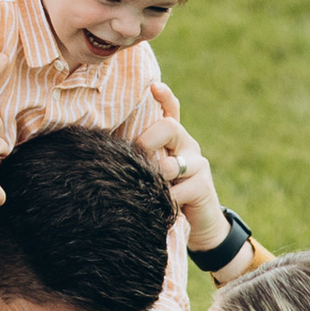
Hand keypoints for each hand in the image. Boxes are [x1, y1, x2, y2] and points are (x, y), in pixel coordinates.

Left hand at [141, 79, 224, 250]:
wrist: (200, 224)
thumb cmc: (167, 195)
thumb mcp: (153, 173)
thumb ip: (140, 159)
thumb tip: (105, 152)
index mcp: (174, 139)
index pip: (171, 111)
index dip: (164, 97)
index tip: (154, 86)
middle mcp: (188, 146)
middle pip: (169, 127)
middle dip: (148, 141)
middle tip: (137, 159)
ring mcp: (198, 165)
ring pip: (171, 164)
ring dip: (154, 179)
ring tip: (147, 191)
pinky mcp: (203, 187)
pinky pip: (176, 191)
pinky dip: (163, 201)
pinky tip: (159, 210)